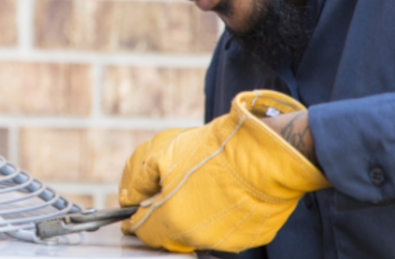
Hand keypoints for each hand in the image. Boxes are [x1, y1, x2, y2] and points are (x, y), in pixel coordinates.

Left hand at [116, 90, 330, 252]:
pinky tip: (226, 195)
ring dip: (195, 217)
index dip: (136, 220)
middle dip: (165, 219)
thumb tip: (129, 197)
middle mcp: (197, 237)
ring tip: (203, 189)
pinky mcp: (249, 238)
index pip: (144, 231)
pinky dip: (222, 217)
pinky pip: (227, 231)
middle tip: (170, 196)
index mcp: (173, 220)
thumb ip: (140, 182)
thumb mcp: (163, 156)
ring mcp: (225, 240)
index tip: (134, 214)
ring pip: (199, 234)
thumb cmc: (214, 153)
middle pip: (171, 236)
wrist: (265, 155)